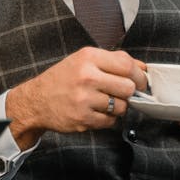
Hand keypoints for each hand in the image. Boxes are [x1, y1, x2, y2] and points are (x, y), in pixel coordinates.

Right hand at [5, 47, 147, 148]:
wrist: (36, 101)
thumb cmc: (62, 79)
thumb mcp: (83, 60)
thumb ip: (113, 61)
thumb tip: (143, 68)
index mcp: (88, 58)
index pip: (127, 65)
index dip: (139, 75)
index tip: (140, 81)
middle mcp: (86, 77)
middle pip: (128, 87)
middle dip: (128, 92)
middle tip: (120, 93)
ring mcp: (84, 99)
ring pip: (121, 107)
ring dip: (117, 107)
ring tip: (102, 102)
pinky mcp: (83, 118)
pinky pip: (110, 121)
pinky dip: (106, 118)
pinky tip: (94, 111)